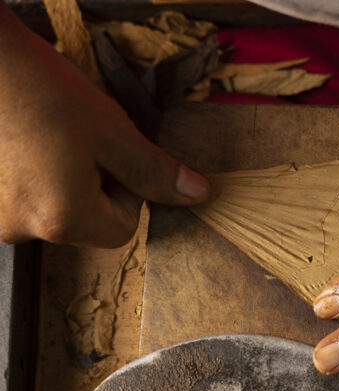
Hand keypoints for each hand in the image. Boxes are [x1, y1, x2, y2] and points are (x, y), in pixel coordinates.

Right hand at [0, 10, 207, 246]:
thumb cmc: (41, 89)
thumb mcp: (111, 130)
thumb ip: (153, 171)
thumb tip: (195, 194)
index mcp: (61, 219)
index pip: (121, 230)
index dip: (128, 192)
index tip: (111, 155)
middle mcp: (21, 229)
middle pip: (84, 223)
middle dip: (92, 186)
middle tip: (77, 140)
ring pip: (50, 210)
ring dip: (58, 181)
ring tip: (46, 137)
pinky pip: (21, 197)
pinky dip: (28, 175)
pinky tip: (25, 142)